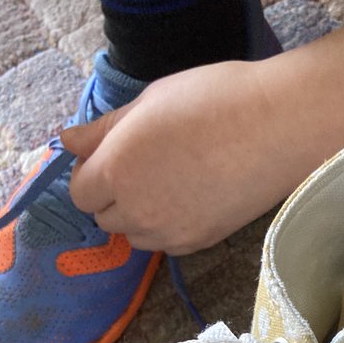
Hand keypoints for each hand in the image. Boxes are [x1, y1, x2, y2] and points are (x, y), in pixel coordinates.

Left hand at [63, 59, 326, 255]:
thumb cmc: (213, 99)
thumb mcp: (148, 101)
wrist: (278, 127)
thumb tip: (65, 140)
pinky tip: (193, 195)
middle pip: (105, 219)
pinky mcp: (201, 242)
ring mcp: (170, 232)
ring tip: (171, 181)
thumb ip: (102, 129)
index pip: (79, 192)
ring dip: (140, 215)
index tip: (113, 154)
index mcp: (116, 171)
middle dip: (113, 195)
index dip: (91, 173)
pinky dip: (170, 226)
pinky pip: (168, 244)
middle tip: (145, 163)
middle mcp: (137, 210)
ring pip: (136, 236)